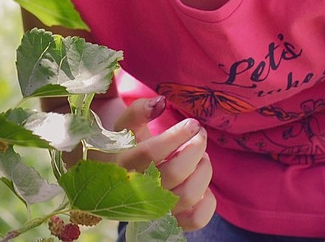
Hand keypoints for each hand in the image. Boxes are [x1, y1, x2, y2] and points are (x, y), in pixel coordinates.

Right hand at [113, 97, 216, 230]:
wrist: (116, 174)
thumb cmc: (124, 144)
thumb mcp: (124, 125)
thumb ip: (139, 110)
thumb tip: (161, 103)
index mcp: (121, 165)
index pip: (150, 153)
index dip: (176, 136)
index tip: (192, 123)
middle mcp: (137, 192)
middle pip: (175, 173)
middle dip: (195, 148)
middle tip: (200, 133)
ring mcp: (155, 210)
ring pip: (188, 195)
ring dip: (203, 170)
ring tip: (201, 155)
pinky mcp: (171, 222)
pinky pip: (196, 220)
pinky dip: (208, 201)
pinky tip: (200, 181)